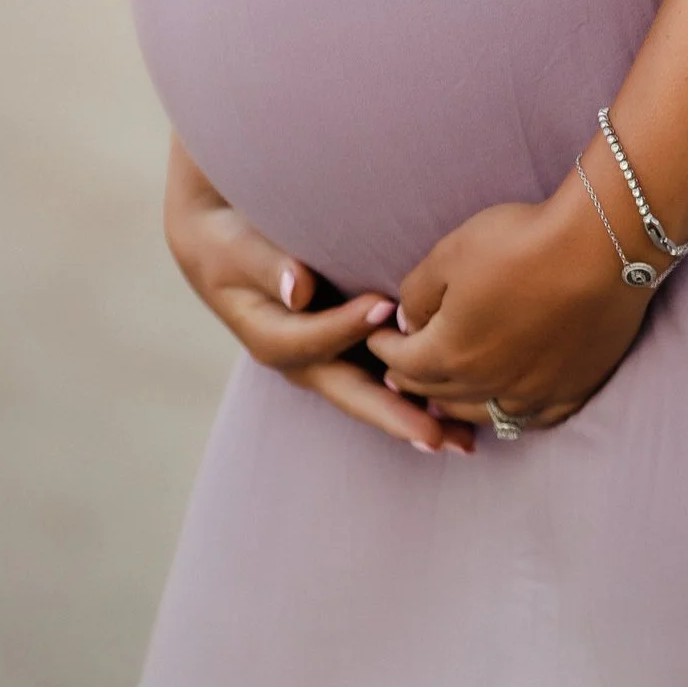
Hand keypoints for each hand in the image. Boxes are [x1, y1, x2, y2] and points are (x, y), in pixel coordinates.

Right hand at [162, 139, 475, 453]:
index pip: (314, 340)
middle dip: (396, 417)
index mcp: (271, 338)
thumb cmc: (232, 243)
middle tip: (438, 439)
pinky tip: (459, 414)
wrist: (222, 246)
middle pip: (352, 394)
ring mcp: (327, 362)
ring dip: (418, 421)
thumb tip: (299, 290)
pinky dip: (419, 398)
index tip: (386, 306)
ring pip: (375, 397)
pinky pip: (384, 380)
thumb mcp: (239, 248)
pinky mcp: (347, 353)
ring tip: (465, 443)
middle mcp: (303, 361)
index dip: (347, 325)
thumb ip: (269, 265)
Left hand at [364, 173, 660, 433]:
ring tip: (444, 395)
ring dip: (455, 403)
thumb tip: (408, 320)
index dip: (384, 348)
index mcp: (451, 353)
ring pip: (481, 412)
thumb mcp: (451, 253)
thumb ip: (417, 293)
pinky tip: (508, 405)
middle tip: (400, 370)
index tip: (379, 338)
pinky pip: (534, 418)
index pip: (402, 362)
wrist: (601, 245)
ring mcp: (533, 393)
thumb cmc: (522, 242)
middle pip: (436, 392)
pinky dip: (512, 414)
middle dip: (411, 380)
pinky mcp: (573, 389)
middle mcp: (488, 384)